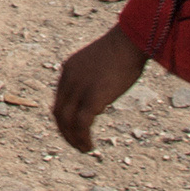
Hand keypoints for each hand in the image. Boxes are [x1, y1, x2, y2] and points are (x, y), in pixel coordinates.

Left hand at [52, 27, 149, 151]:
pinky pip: (81, 125)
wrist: (130, 41)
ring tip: (84, 149)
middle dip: (65, 132)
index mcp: (68, 69)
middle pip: (59, 112)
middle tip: (76, 144)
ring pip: (67, 122)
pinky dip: (82, 139)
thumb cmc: (124, 50)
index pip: (59, 99)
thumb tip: (98, 99)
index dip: (64, 118)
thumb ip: (93, 79)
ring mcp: (79, 88)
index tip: (73, 129)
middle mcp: (69, 79)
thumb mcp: (100, 63)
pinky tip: (89, 146)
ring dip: (73, 139)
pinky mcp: (92, 98)